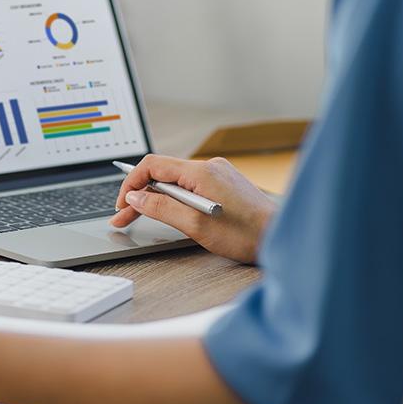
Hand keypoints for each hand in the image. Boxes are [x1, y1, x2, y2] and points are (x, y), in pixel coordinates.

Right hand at [110, 155, 275, 263]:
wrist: (281, 237)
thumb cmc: (245, 235)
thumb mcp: (195, 225)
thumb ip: (161, 208)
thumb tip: (135, 198)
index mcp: (201, 172)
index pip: (152, 166)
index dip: (131, 184)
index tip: (121, 206)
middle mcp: (210, 167)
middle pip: (162, 174)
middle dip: (139, 196)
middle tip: (122, 219)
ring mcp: (218, 175)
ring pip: (175, 181)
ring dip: (155, 198)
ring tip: (139, 218)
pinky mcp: (224, 185)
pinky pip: (190, 186)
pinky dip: (174, 199)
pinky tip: (168, 212)